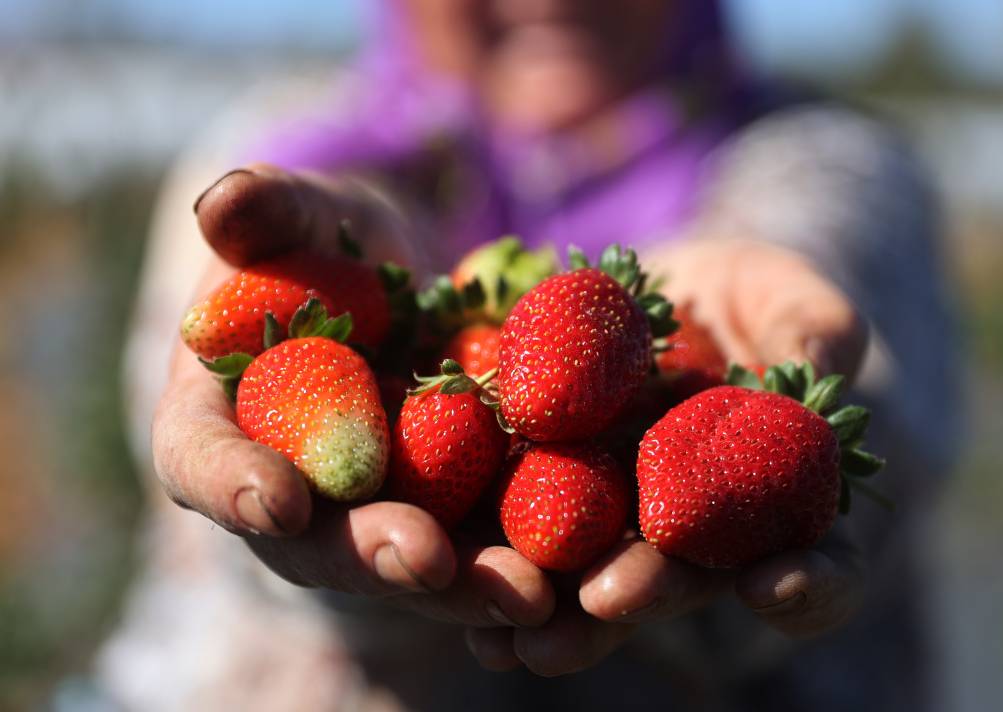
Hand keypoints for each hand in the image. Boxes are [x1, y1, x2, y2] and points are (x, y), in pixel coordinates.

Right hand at [151, 164, 554, 628]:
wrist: (395, 272)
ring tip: (527, 591)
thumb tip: (220, 204)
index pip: (201, 460)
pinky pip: (479, 541)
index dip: (232, 484)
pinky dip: (524, 557)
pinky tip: (577, 570)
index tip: (278, 500)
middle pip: (316, 539)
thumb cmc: (326, 237)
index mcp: (222, 419)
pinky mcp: (446, 510)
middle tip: (428, 561)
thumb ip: (264, 210)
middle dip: (371, 552)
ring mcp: (372, 509)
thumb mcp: (300, 211)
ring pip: (408, 561)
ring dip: (464, 582)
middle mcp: (292, 487)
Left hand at [465, 238, 869, 673]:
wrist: (658, 288)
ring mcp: (620, 518)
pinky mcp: (548, 492)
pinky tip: (451, 582)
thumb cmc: (747, 295)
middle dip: (644, 594)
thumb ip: (813, 326)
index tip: (776, 584)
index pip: (822, 558)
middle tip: (605, 603)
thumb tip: (824, 364)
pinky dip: (487, 561)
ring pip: (592, 575)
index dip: (812, 582)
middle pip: (681, 577)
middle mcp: (697, 528)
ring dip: (554, 610)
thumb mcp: (787, 294)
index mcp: (779, 499)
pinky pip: (518, 531)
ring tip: (513, 634)